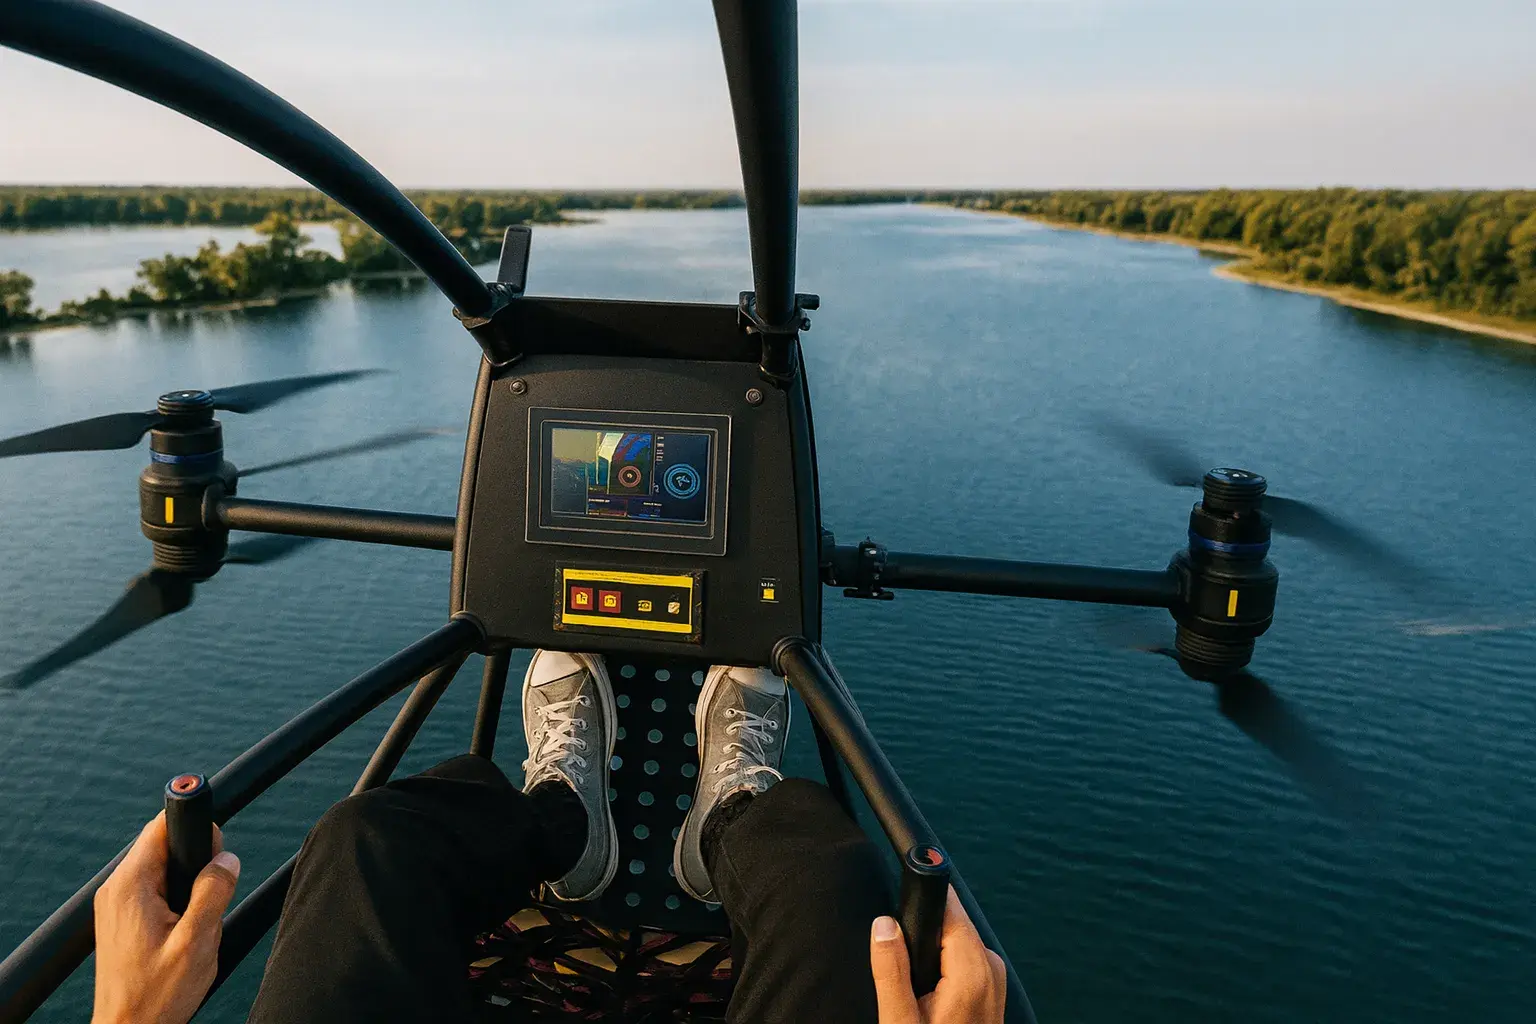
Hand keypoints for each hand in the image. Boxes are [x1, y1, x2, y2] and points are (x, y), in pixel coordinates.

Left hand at [91, 812, 240, 1023]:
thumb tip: (227, 859)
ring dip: (189, 884)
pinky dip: (178, 899)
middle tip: (211, 898)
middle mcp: (118, 889)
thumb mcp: (197, 943)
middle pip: (164, 845)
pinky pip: (156, 889)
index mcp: (131, 887)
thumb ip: (214, 893)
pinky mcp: (123, 918)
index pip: (161, 826)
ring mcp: (117, 904)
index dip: (195, 828)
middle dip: (196, 862)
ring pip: (163, 868)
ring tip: (196, 922)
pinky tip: (185, 929)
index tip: (215, 848)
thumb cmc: (156, 996)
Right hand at [869, 887, 1006, 1023]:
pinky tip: (929, 995)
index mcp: (972, 970)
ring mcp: (995, 977)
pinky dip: (942, 965)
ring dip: (931, 953)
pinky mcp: (991, 986)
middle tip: (905, 973)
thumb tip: (883, 924)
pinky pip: (963, 956)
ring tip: (916, 991)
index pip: (949, 907)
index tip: (898, 911)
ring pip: (956, 939)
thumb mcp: (900, 1022)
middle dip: (922, 935)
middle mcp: (991, 967)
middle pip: (951, 921)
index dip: (921, 902)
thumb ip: (891, 970)